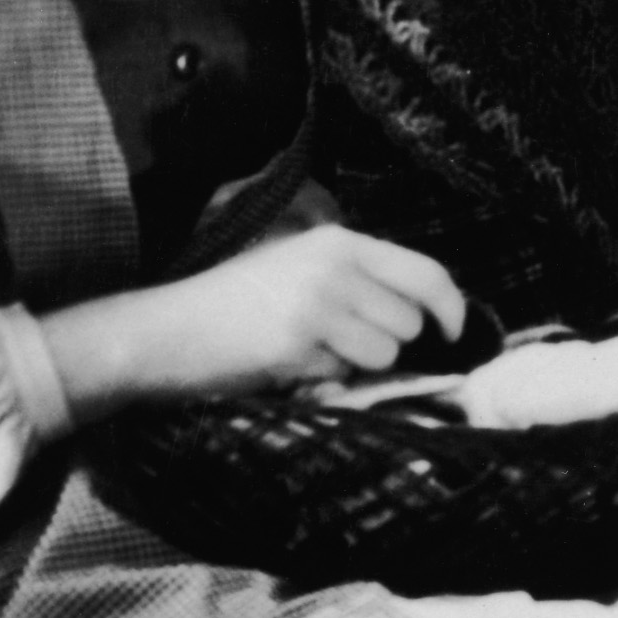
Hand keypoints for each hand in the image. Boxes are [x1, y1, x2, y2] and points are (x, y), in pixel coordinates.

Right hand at [54, 224, 469, 409]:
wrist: (166, 328)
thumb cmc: (232, 304)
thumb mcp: (297, 269)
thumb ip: (355, 280)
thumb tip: (418, 314)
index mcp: (339, 241)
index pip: (426, 271)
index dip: (450, 307)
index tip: (452, 331)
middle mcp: (336, 265)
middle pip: (409, 321)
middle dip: (386, 342)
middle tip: (336, 341)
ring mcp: (320, 302)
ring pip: (385, 351)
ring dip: (356, 363)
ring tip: (308, 349)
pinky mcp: (301, 340)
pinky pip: (345, 371)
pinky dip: (324, 376)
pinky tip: (285, 362)